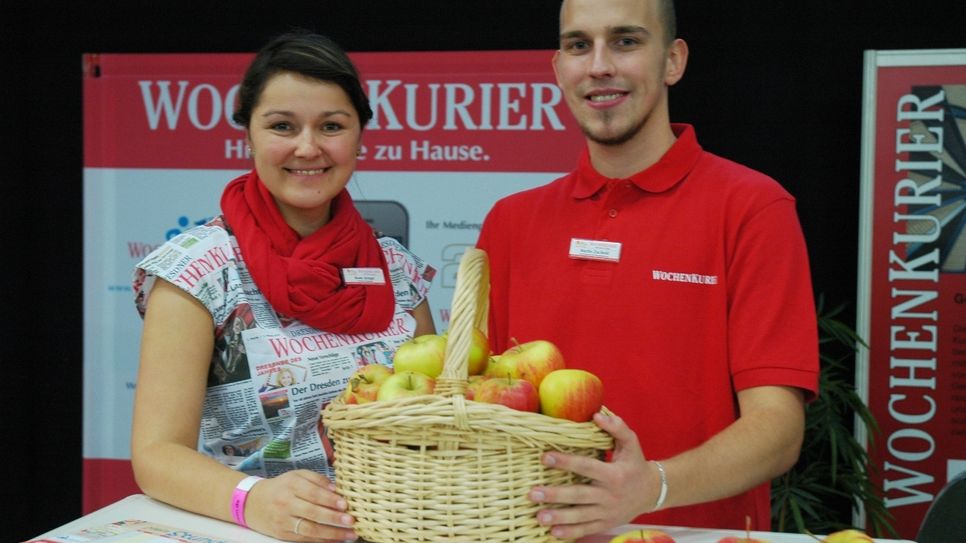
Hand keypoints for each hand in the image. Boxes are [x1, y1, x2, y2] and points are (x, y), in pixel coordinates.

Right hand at [246, 470, 356, 541]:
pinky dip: (322, 540)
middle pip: (313, 513)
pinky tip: (335, 540)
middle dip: (334, 518)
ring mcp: (284, 521)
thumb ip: (317, 479)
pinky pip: (304, 539)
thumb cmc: (281, 487)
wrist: (251, 503)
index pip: (313, 493)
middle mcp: (286, 504)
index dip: (329, 499)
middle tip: (351, 521)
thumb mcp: (297, 476)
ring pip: (310, 529)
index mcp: (291, 486)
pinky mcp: (283, 534)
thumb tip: (336, 488)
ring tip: (349, 534)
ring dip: (332, 534)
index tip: (345, 504)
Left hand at [528, 411, 658, 539]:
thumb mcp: (631, 443)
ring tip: (539, 516)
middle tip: (533, 493)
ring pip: (580, 516)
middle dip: (555, 495)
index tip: (545, 457)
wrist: (652, 492)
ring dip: (559, 518)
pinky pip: (587, 529)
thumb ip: (617, 428)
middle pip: (579, 495)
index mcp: (614, 474)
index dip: (566, 462)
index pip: (586, 467)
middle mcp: (609, 495)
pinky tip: (553, 532)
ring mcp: (607, 512)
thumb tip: (596, 415)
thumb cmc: (636, 464)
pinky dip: (571, 533)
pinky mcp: (606, 523)